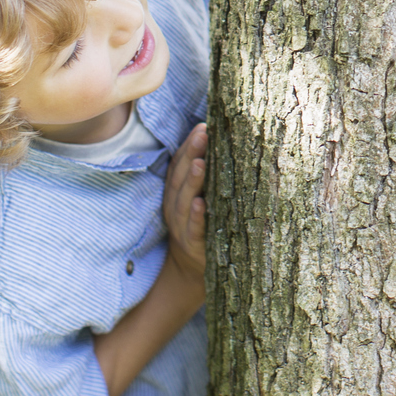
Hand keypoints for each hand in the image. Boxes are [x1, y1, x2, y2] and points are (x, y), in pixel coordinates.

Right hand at [163, 123, 206, 296]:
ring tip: (199, 163)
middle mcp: (176, 206)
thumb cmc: (202, 224)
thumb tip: (220, 138)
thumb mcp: (199, 196)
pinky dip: (196, 217)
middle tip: (202, 133)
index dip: (188, 144)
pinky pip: (193, 230)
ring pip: (184, 201)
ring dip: (191, 182)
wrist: (191, 270)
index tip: (203, 125)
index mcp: (177, 192)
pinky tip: (201, 204)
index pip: (179, 164)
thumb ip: (205, 173)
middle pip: (180, 176)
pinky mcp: (193, 245)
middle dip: (190, 153)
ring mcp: (182, 226)